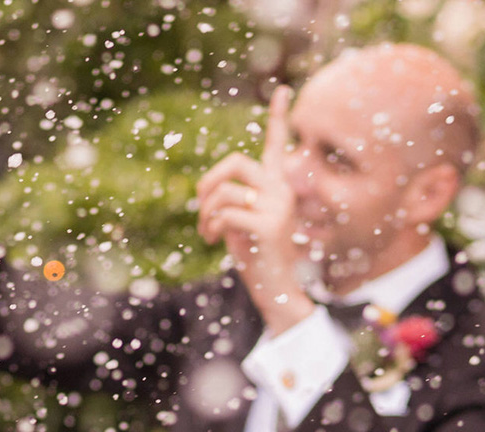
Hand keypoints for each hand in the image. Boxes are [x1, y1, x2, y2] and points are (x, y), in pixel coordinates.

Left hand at [195, 88, 314, 333]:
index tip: (283, 89)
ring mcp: (277, 205)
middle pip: (235, 161)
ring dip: (206, 212)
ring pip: (225, 190)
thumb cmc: (255, 255)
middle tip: (201, 205)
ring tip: (208, 232)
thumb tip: (206, 192)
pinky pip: (226, 212)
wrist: (276, 288)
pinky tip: (216, 240)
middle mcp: (281, 189)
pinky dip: (212, 226)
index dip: (279, 116)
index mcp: (277, 185)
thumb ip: (230, 200)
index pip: (278, 144)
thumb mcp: (240, 221)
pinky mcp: (269, 224)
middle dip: (207, 182)